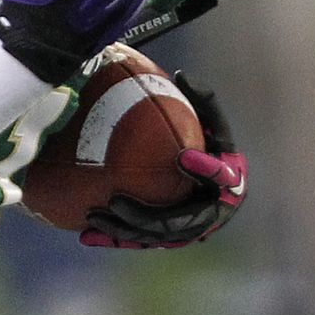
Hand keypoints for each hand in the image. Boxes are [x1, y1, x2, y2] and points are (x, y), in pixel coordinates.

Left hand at [81, 71, 245, 248]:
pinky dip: (115, 238)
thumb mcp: (212, 116)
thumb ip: (202, 98)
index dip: (207, 171)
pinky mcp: (167, 236)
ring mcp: (188, 230)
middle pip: (179, 224)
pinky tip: (86, 235)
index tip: (186, 156)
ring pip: (155, 237)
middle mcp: (210, 214)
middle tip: (116, 201)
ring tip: (95, 217)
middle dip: (147, 218)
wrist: (203, 169)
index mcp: (228, 185)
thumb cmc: (210, 140)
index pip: (221, 180)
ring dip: (124, 231)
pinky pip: (139, 239)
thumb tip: (181, 75)